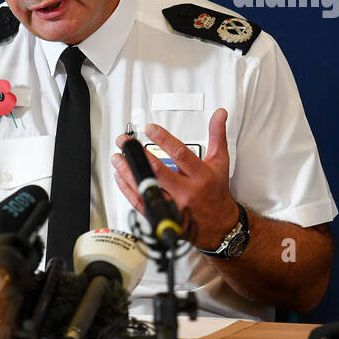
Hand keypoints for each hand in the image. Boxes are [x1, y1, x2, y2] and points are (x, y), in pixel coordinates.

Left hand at [111, 109, 239, 250]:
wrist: (218, 224)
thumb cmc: (216, 191)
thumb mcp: (220, 161)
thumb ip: (217, 136)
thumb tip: (219, 114)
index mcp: (201, 176)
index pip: (180, 154)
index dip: (164, 139)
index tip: (149, 128)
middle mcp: (187, 191)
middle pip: (159, 171)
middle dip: (139, 154)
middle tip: (125, 142)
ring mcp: (173, 205)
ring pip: (147, 187)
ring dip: (128, 171)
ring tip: (117, 157)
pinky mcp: (162, 216)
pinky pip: (141, 202)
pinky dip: (127, 189)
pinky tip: (120, 177)